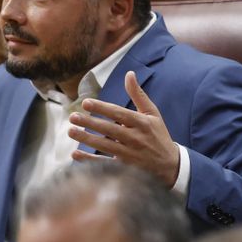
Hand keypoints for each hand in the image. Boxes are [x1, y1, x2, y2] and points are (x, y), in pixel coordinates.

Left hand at [68, 71, 179, 186]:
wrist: (170, 165)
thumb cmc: (158, 135)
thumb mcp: (152, 113)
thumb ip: (138, 94)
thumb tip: (129, 74)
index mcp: (142, 123)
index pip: (119, 114)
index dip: (102, 108)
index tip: (86, 102)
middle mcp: (136, 138)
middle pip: (109, 130)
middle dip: (90, 123)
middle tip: (73, 116)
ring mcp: (130, 155)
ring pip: (105, 146)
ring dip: (87, 139)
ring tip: (71, 131)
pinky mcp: (125, 168)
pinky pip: (104, 164)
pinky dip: (90, 160)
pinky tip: (75, 154)